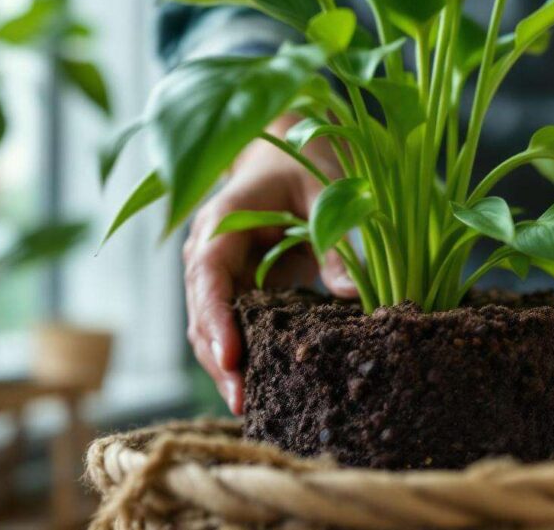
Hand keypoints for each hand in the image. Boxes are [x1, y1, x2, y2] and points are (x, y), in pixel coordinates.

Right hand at [182, 116, 356, 414]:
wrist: (288, 147)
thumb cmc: (306, 160)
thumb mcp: (327, 192)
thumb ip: (335, 240)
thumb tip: (352, 297)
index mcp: (223, 222)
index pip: (207, 276)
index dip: (216, 320)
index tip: (233, 358)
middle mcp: (209, 250)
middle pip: (201, 313)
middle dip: (219, 359)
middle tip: (244, 402)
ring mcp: (217, 271)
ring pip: (209, 327)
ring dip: (225, 366)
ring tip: (250, 407)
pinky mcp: (235, 286)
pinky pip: (230, 325)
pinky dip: (240, 355)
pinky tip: (259, 386)